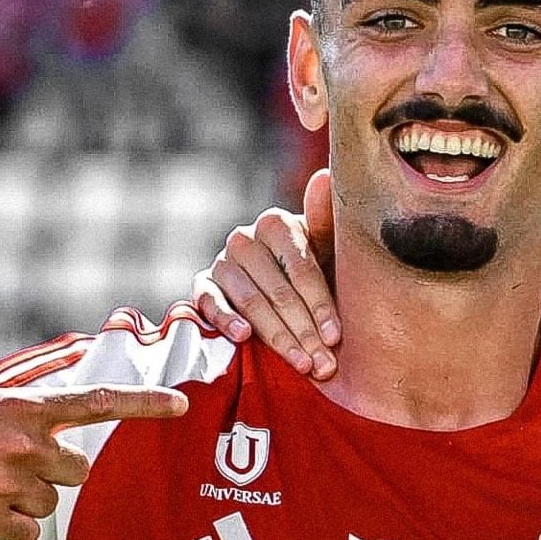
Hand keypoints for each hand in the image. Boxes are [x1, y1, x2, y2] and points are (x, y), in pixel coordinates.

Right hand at [0, 383, 189, 539]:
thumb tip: (67, 408)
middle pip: (78, 472)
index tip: (182, 403)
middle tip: (8, 466)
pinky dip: (6, 528)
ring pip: (48, 506)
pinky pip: (26, 535)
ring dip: (23, 502)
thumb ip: (26, 410)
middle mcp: (20, 442)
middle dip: (53, 474)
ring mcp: (4, 482)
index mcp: (20, 406)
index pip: (98, 402)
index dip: (145, 404)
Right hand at [192, 168, 339, 379]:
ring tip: (301, 363)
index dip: (321, 305)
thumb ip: (326, 217)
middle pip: (279, 290)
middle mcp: (245, 238)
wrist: (280, 286)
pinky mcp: (203, 284)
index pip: (302, 269)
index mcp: (278, 223)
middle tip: (323, 364)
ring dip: (277, 336)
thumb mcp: (327, 248)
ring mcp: (222, 262)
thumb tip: (324, 175)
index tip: (337, 336)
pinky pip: (210, 302)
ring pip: (251, 301)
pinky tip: (244, 337)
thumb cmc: (314, 267)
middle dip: (304, 331)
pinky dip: (226, 319)